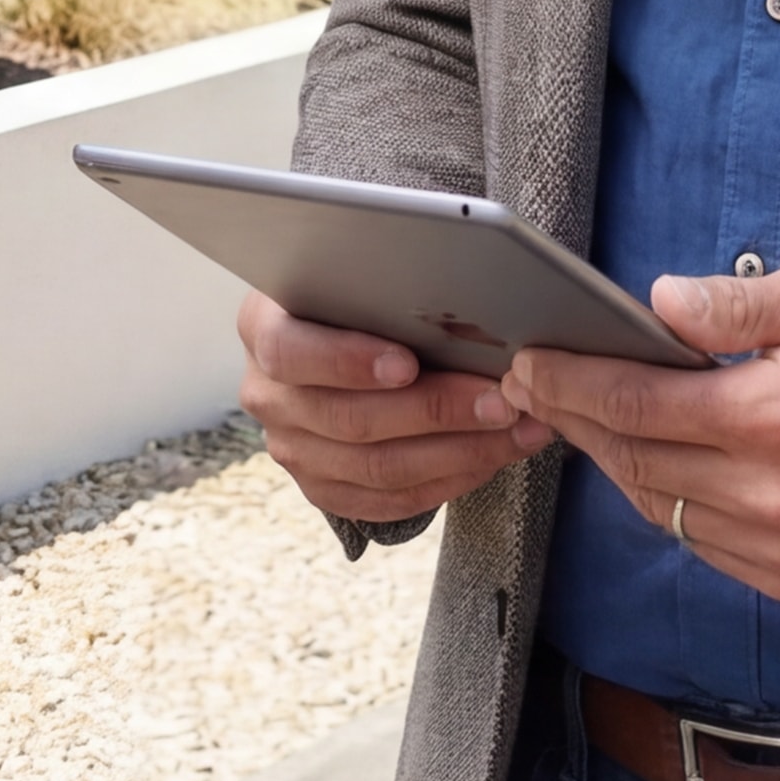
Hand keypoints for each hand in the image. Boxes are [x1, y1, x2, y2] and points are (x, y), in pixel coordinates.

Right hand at [240, 292, 553, 525]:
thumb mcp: (357, 279)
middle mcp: (266, 395)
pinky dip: (448, 481)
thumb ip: (388, 289)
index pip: (290, 352)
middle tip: (501, 400)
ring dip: (460, 452)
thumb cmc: (358, 298)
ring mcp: (290, 449)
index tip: (407, 364)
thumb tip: (468, 301)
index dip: (348, 362)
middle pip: (350, 419)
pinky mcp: (322, 488)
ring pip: (378, 468)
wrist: (337, 339)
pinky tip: (491, 457)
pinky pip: (388, 501)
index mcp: (262, 328)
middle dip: (437, 410)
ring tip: (516, 430)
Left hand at [506, 265, 779, 604]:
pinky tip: (651, 464)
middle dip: (576, 420)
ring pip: (660, 508)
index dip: (573, 383)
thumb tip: (657, 303)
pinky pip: (700, 544)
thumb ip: (734, 305)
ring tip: (583, 421)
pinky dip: (667, 503)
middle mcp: (771, 495)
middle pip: (635, 460)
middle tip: (535, 388)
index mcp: (772, 419)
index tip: (531, 364)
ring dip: (613, 464)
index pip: (637, 405)